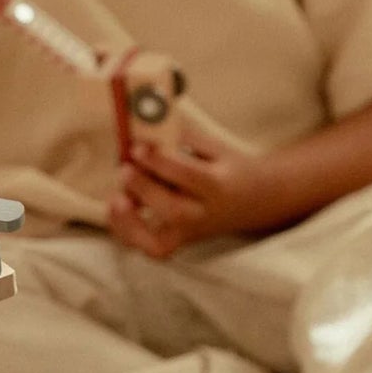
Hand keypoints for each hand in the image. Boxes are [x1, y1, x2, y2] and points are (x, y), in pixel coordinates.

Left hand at [107, 135, 269, 259]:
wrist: (254, 200)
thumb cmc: (228, 170)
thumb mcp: (213, 146)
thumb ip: (182, 137)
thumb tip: (146, 124)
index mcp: (217, 186)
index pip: (188, 176)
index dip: (159, 162)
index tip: (138, 147)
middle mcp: (203, 215)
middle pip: (173, 211)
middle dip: (144, 190)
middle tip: (125, 169)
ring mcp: (189, 234)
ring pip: (158, 243)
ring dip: (131, 224)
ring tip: (118, 199)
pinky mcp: (177, 242)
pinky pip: (148, 248)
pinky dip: (127, 233)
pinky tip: (118, 209)